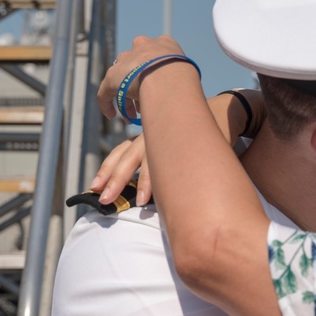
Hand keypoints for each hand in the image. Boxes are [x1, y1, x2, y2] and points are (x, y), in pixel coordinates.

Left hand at [89, 90, 267, 205]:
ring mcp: (169, 140)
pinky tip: (152, 198)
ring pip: (146, 161)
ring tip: (125, 203)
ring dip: (136, 185)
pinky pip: (168, 165)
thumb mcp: (171, 147)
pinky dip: (158, 182)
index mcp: (147, 138)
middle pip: (126, 158)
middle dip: (112, 179)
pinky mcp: (186, 144)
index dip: (107, 169)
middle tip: (101, 200)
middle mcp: (154, 137)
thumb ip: (158, 165)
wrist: (222, 112)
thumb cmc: (195, 135)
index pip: (121, 152)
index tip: (94, 187)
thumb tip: (145, 190)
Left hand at [98, 35, 189, 120]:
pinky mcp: (112, 76)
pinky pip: (106, 92)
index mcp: (163, 43)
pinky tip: (111, 115)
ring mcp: (126, 60)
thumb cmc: (186, 78)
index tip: (160, 89)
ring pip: (123, 80)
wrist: (169, 76)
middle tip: (146, 104)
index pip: (157, 56)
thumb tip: (183, 93)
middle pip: (138, 67)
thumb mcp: (188, 71)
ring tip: (133, 117)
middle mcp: (142, 46)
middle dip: (140, 86)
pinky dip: (107, 103)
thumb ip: (181, 76)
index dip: (157, 74)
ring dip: (126, 99)